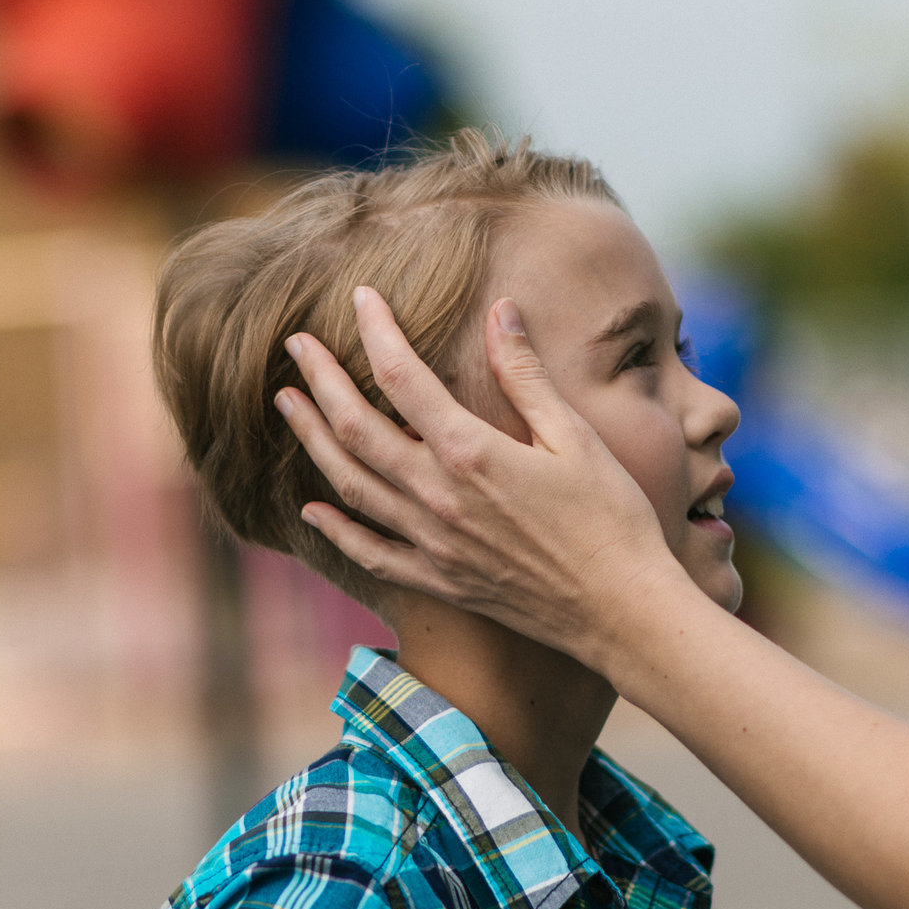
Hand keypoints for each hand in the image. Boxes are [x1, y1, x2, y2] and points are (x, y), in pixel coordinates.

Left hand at [276, 289, 681, 667]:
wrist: (620, 611)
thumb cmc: (612, 518)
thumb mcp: (575, 436)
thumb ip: (526, 374)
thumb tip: (501, 309)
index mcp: (471, 453)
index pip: (403, 377)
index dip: (376, 331)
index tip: (360, 297)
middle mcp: (438, 498)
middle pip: (356, 428)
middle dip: (320, 380)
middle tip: (295, 345)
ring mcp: (432, 543)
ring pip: (349, 484)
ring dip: (311, 440)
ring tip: (287, 404)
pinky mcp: (439, 581)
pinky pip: (370, 553)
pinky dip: (335, 529)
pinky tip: (312, 509)